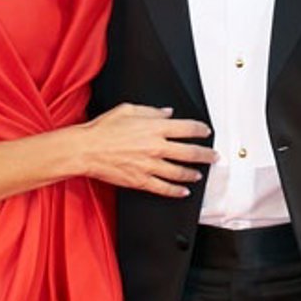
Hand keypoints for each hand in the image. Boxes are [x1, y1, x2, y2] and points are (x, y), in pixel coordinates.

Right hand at [76, 104, 216, 197]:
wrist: (85, 149)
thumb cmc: (103, 128)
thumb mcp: (129, 110)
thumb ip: (152, 112)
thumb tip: (168, 113)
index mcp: (155, 128)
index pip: (188, 129)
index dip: (201, 131)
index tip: (207, 132)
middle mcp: (156, 147)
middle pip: (190, 152)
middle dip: (206, 155)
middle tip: (214, 157)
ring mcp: (149, 165)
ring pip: (179, 172)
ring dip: (193, 173)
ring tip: (200, 174)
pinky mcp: (140, 180)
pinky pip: (163, 188)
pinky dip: (176, 191)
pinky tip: (184, 191)